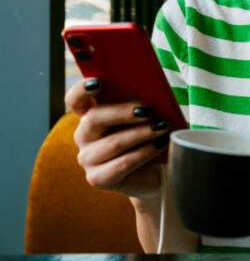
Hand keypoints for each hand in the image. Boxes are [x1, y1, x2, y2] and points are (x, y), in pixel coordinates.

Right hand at [66, 78, 171, 201]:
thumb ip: (140, 103)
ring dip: (142, 133)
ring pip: (113, 142)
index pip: (75, 100)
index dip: (82, 90)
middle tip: (148, 110)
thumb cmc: (149, 137)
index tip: (98, 82)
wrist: (157, 173)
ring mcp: (88, 159)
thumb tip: (151, 89)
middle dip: (123, 112)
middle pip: (93, 119)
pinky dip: (145, 152)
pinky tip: (161, 144)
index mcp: (90, 115)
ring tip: (162, 127)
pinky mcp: (98, 178)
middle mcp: (84, 136)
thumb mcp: (144, 117)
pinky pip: (123, 163)